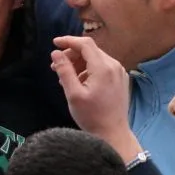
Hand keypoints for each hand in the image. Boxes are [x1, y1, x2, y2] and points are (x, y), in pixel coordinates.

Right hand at [51, 36, 136, 154]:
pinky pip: (102, 67)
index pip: (85, 44)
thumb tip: (55, 53)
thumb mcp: (73, 95)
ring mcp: (119, 72)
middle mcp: (114, 66)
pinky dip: (88, 69)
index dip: (68, 41)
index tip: (54, 43)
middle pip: (90, 50)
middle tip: (55, 66)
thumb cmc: (92, 117)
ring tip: (65, 76)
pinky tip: (79, 82)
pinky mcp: (120, 80)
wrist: (113, 134)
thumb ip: (64, 71)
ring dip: (79, 63)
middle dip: (71, 54)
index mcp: (103, 68)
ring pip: (96, 58)